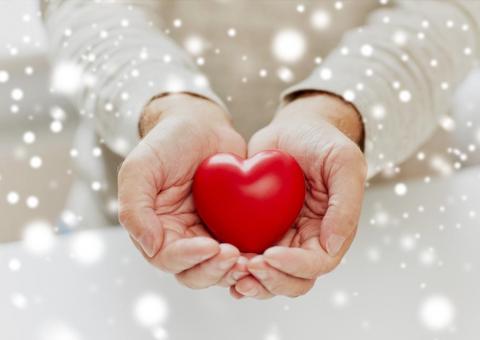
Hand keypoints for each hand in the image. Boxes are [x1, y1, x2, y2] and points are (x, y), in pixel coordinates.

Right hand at [118, 93, 248, 289]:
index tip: (211, 246)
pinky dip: (251, 254)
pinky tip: (265, 250)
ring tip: (251, 259)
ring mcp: (207, 234)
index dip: (189, 258)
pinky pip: (242, 248)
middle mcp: (180, 238)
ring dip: (234, 269)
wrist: (200, 124)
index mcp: (155, 229)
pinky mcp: (231, 227)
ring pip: (219, 267)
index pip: (167, 257)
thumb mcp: (140, 167)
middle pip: (195, 271)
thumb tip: (150, 246)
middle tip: (235, 257)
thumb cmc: (167, 142)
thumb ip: (134, 207)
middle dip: (215, 270)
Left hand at [232, 92, 366, 298]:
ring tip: (233, 271)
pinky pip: (248, 256)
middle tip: (248, 266)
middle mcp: (306, 240)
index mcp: (330, 230)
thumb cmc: (321, 141)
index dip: (294, 266)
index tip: (270, 255)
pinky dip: (237, 267)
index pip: (317, 263)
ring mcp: (282, 237)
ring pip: (269, 275)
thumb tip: (333, 245)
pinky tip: (222, 264)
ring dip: (253, 280)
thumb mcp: (342, 162)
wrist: (292, 128)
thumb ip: (345, 203)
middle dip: (271, 279)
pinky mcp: (258, 229)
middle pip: (292, 279)